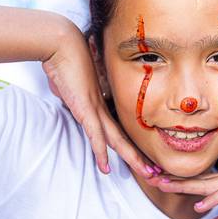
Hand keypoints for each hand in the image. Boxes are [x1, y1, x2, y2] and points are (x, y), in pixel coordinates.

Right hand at [41, 27, 157, 178]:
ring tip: (148, 174)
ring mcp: (95, 108)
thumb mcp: (70, 84)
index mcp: (101, 103)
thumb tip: (68, 95)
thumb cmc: (64, 60)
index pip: (120, 129)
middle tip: (156, 172)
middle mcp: (102, 107)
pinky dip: (101, 153)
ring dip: (132, 159)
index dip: (131, 146)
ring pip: (117, 140)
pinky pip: (95, 135)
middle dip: (141, 157)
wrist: (61, 43)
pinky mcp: (84, 108)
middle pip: (125, 138)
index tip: (143, 159)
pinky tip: (106, 168)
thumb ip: (72, 94)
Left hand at [155, 148, 217, 218]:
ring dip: (185, 186)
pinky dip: (213, 198)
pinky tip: (199, 203)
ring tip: (164, 185)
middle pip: (196, 180)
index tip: (159, 180)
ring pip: (207, 184)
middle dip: (173, 180)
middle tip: (149, 178)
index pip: (199, 182)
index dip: (179, 182)